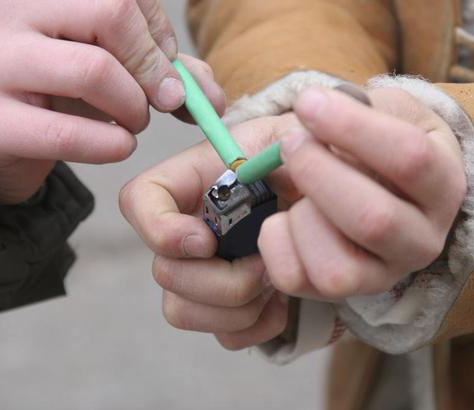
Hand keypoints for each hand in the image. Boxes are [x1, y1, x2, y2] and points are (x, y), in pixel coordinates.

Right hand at [0, 0, 224, 203]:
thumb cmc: (55, 88)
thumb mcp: (107, 61)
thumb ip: (163, 67)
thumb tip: (211, 97)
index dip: (160, 27)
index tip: (164, 63)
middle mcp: (12, 7)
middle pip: (111, 11)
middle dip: (152, 64)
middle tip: (162, 99)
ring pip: (93, 69)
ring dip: (134, 106)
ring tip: (134, 122)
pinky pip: (67, 132)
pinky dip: (110, 144)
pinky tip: (118, 146)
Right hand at [120, 115, 301, 349]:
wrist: (333, 204)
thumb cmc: (309, 163)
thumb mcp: (297, 137)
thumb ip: (281, 140)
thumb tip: (264, 162)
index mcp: (192, 182)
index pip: (140, 201)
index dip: (161, 230)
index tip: (207, 241)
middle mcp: (185, 231)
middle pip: (164, 272)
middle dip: (221, 279)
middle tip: (267, 263)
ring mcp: (200, 275)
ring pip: (183, 311)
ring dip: (238, 306)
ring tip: (275, 281)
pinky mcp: (226, 309)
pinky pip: (224, 336)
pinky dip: (258, 326)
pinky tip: (282, 301)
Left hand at [258, 86, 465, 299]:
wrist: (381, 183)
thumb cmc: (379, 142)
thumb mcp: (380, 111)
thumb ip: (352, 109)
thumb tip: (310, 112)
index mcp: (444, 185)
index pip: (410, 158)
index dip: (351, 127)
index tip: (308, 102)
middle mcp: (423, 241)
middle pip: (373, 220)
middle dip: (318, 174)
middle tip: (290, 142)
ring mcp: (383, 276)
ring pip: (336, 268)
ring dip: (302, 218)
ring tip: (296, 190)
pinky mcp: (341, 295)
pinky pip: (296, 280)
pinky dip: (276, 242)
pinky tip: (284, 217)